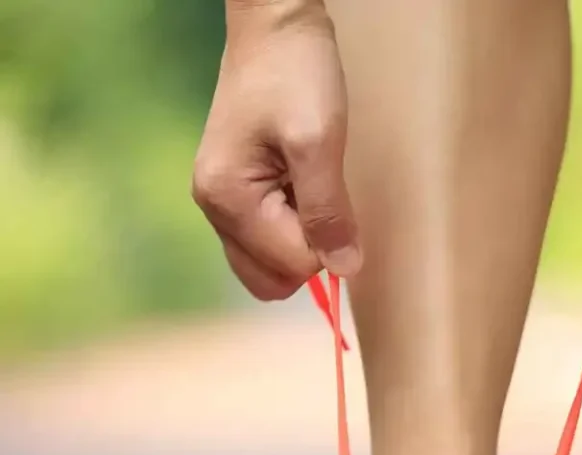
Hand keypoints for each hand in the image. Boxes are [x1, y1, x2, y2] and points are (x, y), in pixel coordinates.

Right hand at [191, 0, 359, 300]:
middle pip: (271, 279)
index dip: (327, 245)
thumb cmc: (296, 75)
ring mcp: (222, 202)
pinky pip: (269, 237)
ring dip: (304, 240)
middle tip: (325, 199)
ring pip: (270, 263)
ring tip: (312, 185)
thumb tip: (345, 272)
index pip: (290, 266)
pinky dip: (296, 226)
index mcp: (226, 199)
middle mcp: (214, 208)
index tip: (337, 200)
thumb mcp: (319, 143)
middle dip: (310, 253)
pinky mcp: (238, 192)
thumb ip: (329, 212)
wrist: (276, 28)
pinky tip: (303, 184)